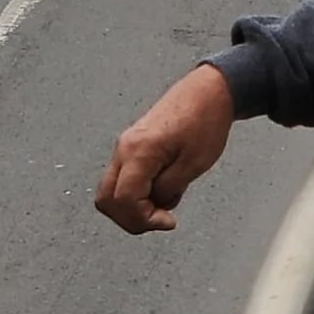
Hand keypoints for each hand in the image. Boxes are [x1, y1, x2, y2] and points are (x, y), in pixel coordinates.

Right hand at [95, 64, 236, 234]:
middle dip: (131, 218)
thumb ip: (169, 189)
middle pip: (106, 199)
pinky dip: (136, 193)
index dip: (143, 219)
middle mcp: (124, 148)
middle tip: (161, 219)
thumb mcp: (194, 164)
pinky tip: (161, 191)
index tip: (168, 221)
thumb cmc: (205, 121)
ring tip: (163, 204)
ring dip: (133, 207)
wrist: (207, 92)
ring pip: (110, 191)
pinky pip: (122, 179)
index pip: (123, 199)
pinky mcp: (132, 147)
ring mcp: (125, 147)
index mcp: (139, 151)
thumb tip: (155, 205)